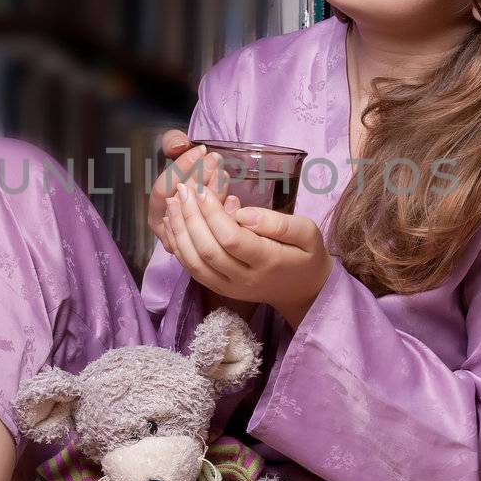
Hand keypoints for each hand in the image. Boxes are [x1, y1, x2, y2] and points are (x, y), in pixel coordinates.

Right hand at [149, 130, 219, 256]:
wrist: (206, 188)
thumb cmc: (189, 172)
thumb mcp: (177, 152)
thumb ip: (172, 142)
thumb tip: (178, 144)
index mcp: (157, 210)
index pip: (163, 190)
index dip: (180, 169)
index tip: (199, 150)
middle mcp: (172, 228)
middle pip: (182, 204)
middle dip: (200, 178)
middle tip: (215, 158)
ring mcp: (191, 239)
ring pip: (201, 219)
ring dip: (214, 194)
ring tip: (224, 173)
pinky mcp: (213, 246)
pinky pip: (218, 234)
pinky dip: (226, 215)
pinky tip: (233, 198)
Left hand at [163, 173, 333, 329]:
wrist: (302, 290)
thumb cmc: (305, 254)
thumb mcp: (307, 233)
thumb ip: (280, 224)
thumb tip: (245, 214)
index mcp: (268, 262)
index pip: (233, 239)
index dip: (213, 214)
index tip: (203, 190)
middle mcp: (245, 279)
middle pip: (208, 251)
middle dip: (191, 218)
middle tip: (183, 189)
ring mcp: (229, 287)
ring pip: (195, 263)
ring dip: (180, 232)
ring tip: (173, 202)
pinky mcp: (219, 289)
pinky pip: (193, 270)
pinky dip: (179, 246)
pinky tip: (173, 223)